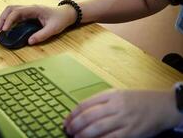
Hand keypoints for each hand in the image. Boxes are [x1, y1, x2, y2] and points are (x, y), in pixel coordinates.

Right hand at [0, 5, 76, 44]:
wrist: (66, 14)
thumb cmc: (60, 20)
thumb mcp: (53, 29)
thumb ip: (41, 35)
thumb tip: (29, 42)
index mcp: (34, 9)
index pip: (17, 12)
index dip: (9, 20)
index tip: (4, 30)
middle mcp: (29, 8)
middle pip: (11, 9)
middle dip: (2, 18)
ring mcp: (28, 10)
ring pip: (12, 10)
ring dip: (4, 18)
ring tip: (0, 29)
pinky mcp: (28, 14)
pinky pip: (16, 15)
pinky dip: (9, 20)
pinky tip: (7, 28)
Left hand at [64, 89, 182, 137]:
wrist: (161, 106)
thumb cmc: (137, 100)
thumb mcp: (118, 94)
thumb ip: (101, 101)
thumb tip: (82, 112)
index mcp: (111, 94)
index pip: (86, 104)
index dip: (73, 114)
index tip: (66, 120)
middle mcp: (116, 105)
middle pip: (89, 116)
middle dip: (76, 125)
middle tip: (68, 130)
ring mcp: (124, 119)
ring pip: (98, 128)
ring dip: (84, 134)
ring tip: (76, 137)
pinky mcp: (131, 132)